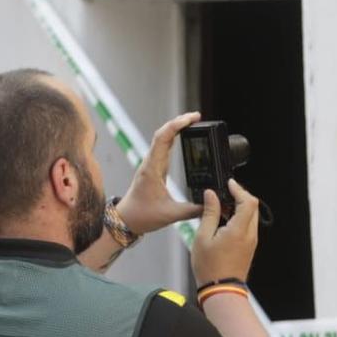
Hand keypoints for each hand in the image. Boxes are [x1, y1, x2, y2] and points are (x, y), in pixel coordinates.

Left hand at [115, 110, 204, 236]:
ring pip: (161, 138)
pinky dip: (172, 137)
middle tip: (197, 117)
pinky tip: (181, 135)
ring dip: (175, 127)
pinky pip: (162, 146)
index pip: (163, 139)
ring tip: (192, 122)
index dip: (177, 125)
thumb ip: (193, 210)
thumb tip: (211, 203)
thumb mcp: (171, 214)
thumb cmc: (143, 216)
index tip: (192, 119)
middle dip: (179, 122)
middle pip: (163, 133)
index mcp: (153, 169)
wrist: (126, 220)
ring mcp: (151, 164)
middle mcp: (151, 163)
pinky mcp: (153, 168)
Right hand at [191, 179, 260, 285]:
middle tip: (224, 194)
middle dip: (240, 196)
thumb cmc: (211, 268)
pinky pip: (248, 226)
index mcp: (238, 230)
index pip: (248, 201)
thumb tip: (210, 196)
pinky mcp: (249, 247)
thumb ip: (209, 213)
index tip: (229, 184)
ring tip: (221, 208)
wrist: (221, 289)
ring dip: (239, 208)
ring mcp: (251, 241)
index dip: (239, 189)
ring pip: (251, 216)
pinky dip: (239, 218)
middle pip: (252, 207)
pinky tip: (224, 222)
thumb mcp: (203, 237)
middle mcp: (249, 235)